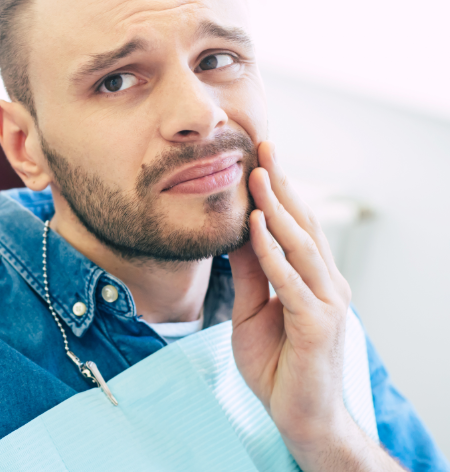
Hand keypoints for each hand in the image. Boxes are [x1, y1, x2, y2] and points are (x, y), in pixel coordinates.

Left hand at [228, 142, 402, 470]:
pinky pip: (290, 282)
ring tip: (259, 174)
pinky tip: (259, 226)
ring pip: (301, 246)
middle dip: (283, 184)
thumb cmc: (277, 365)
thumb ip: (248, 273)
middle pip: (304, 225)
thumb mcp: (250, 311)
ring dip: (279, 208)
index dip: (281, 191)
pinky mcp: (317, 326)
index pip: (297, 225)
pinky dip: (273, 252)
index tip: (262, 157)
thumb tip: (236, 233)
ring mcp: (326, 304)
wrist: (299, 417)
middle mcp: (327, 285)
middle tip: (266, 146)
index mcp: (313, 279)